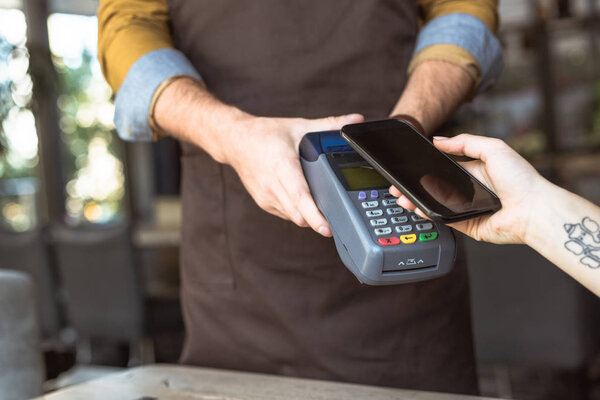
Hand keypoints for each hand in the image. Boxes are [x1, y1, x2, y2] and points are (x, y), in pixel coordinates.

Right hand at [221, 113, 363, 236]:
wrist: (234, 141)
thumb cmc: (264, 134)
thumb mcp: (299, 126)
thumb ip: (329, 124)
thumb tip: (355, 119)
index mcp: (282, 166)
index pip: (300, 197)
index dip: (314, 216)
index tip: (327, 228)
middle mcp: (272, 185)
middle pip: (299, 215)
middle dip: (317, 220)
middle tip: (335, 217)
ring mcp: (266, 197)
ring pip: (293, 217)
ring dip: (307, 216)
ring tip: (320, 207)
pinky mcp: (263, 203)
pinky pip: (286, 214)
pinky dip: (297, 212)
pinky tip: (302, 201)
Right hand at [390, 134, 549, 243]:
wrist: (533, 209)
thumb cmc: (521, 179)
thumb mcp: (494, 148)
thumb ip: (465, 143)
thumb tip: (439, 140)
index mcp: (475, 171)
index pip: (444, 167)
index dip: (426, 167)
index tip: (410, 166)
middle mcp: (470, 190)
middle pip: (435, 187)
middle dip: (415, 185)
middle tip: (399, 185)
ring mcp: (467, 208)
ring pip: (435, 203)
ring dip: (417, 200)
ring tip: (402, 196)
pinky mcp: (467, 224)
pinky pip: (443, 218)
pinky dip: (429, 214)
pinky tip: (418, 207)